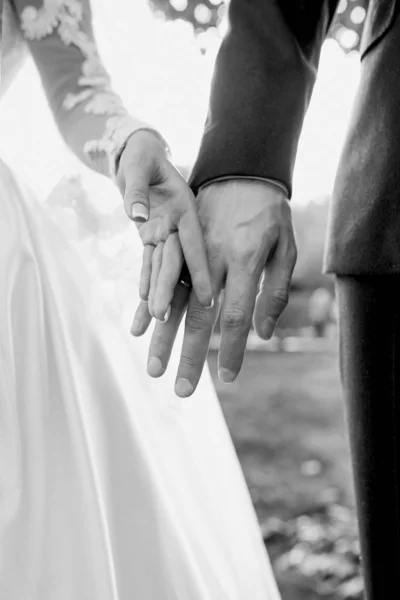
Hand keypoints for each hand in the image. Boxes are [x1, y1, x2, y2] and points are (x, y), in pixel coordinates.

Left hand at [116, 129, 212, 320]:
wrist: (139, 152)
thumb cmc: (140, 154)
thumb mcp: (137, 164)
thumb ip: (134, 190)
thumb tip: (136, 216)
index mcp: (184, 208)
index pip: (193, 243)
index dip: (199, 270)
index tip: (207, 297)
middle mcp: (177, 226)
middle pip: (175, 262)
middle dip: (170, 290)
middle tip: (163, 317)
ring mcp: (165, 233)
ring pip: (163, 267)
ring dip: (158, 292)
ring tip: (155, 320)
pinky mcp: (152, 237)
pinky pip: (149, 262)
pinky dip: (146, 281)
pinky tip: (145, 303)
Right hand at [141, 179, 296, 395]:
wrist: (243, 167)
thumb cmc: (270, 212)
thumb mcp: (285, 249)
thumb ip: (274, 291)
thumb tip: (262, 333)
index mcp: (243, 263)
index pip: (235, 317)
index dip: (232, 351)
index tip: (227, 380)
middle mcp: (212, 262)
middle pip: (198, 317)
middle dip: (190, 357)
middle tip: (180, 390)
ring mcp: (190, 253)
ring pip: (172, 302)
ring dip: (161, 338)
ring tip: (151, 368)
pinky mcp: (177, 244)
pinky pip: (158, 279)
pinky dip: (147, 305)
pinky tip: (138, 328)